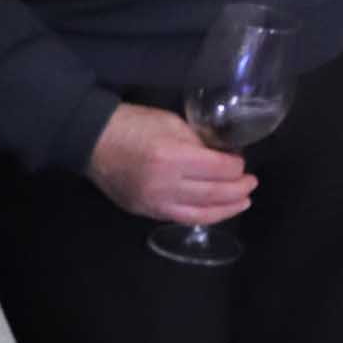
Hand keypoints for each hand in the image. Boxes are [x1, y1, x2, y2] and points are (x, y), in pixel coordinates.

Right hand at [85, 103, 254, 223]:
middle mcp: (164, 184)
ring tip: (244, 201)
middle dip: (238, 189)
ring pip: (200, 213)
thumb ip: (200, 142)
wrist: (91, 140)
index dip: (236, 167)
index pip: (218, 169)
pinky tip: (217, 211)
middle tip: (251, 183)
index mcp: (171, 157)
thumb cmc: (134, 124)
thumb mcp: (173, 124)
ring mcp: (153, 202)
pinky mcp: (144, 211)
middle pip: (213, 193)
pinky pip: (181, 218)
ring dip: (227, 208)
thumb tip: (224, 156)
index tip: (242, 162)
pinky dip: (203, 216)